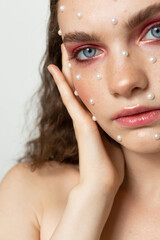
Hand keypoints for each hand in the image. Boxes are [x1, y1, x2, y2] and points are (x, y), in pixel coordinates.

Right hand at [47, 44, 124, 197]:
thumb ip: (114, 126)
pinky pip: (69, 98)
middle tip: (70, 49)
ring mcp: (79, 119)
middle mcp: (84, 117)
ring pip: (71, 88)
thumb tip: (124, 116)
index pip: (86, 93)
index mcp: (93, 120)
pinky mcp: (79, 123)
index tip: (83, 61)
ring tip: (63, 50)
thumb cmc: (111, 164)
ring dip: (66, 69)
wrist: (103, 182)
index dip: (83, 77)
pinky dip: (61, 83)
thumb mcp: (115, 139)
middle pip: (76, 86)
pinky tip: (55, 68)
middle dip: (74, 67)